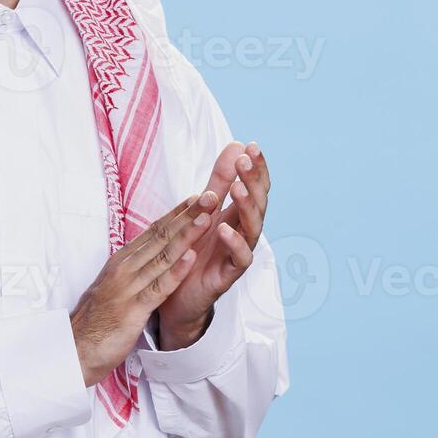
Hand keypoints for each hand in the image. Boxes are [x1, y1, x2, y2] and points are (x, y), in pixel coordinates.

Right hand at [69, 189, 220, 387]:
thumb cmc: (96, 320)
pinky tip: (191, 258)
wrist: (74, 349)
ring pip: (162, 256)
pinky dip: (175, 271)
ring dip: (186, 236)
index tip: (198, 196)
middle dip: (188, 215)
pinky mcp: (133, 309)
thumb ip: (132, 268)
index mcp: (122, 261)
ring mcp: (128, 288)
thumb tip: (149, 252)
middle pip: (162, 237)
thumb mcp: (114, 286)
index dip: (178, 213)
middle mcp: (125, 269)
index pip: (154, 231)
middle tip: (210, 195)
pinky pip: (158, 287)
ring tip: (207, 218)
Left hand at [157, 141, 271, 348]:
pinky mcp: (228, 274)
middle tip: (245, 160)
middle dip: (254, 180)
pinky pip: (239, 258)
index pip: (256, 186)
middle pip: (259, 203)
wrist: (177, 294)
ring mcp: (238, 253)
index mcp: (239, 214)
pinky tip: (224, 229)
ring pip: (253, 228)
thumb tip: (236, 144)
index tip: (251, 145)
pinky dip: (234, 243)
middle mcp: (244, 232)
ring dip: (247, 206)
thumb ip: (220, 180)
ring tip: (238, 187)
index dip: (256, 167)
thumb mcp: (205, 208)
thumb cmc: (196, 249)